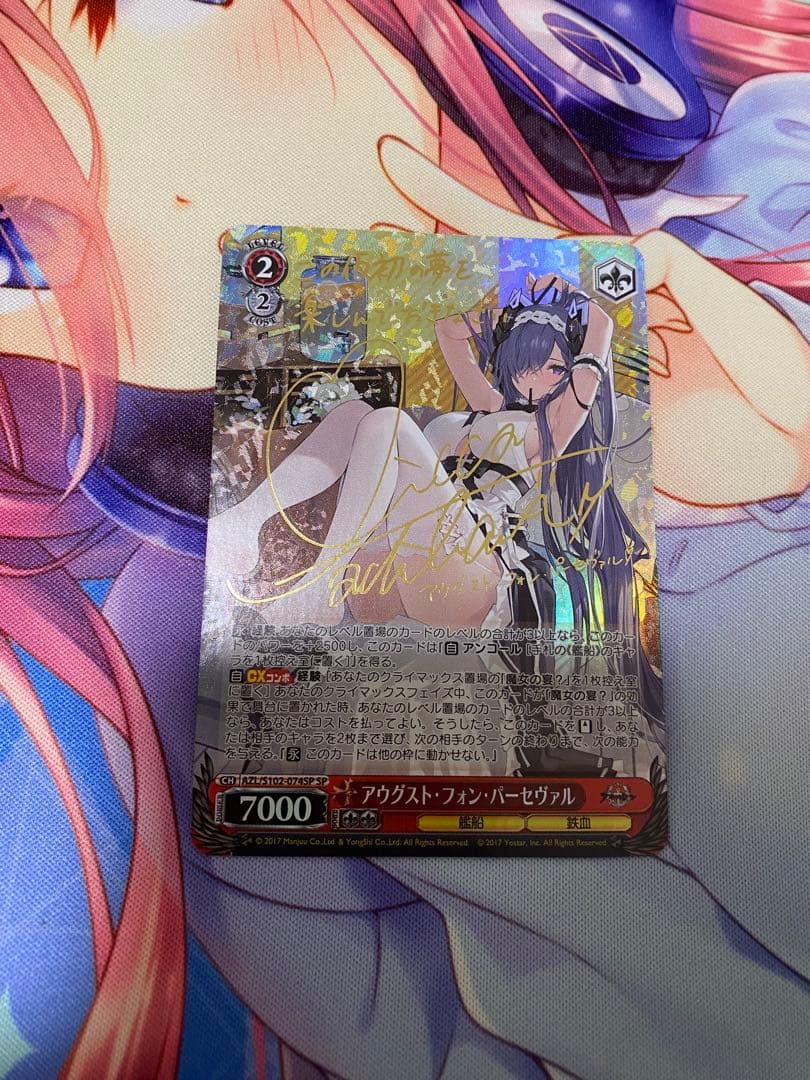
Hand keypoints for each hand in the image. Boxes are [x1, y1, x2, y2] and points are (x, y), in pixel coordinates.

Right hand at [379, 137, 809, 504]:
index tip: (404, 172)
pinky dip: (474, 425)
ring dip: (433, 349)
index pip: (528, 246)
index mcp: (609, 293)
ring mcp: (572, 394)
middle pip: (491, 304)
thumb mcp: (720, 301)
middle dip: (428, 277)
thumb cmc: (773, 369)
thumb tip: (609, 252)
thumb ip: (667, 269)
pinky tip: (428, 418)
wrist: (795, 448)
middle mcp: (579, 340)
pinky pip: (517, 433)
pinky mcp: (579, 447)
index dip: (467, 212)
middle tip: (359, 254)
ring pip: (490, 368)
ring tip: (370, 331)